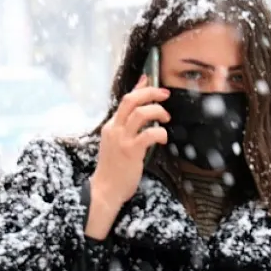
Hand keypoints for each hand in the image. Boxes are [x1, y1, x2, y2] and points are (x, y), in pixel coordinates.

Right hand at [84, 76, 169, 238]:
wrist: (105, 190)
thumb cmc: (113, 169)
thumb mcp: (117, 143)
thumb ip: (127, 128)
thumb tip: (139, 115)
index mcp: (111, 126)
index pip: (126, 100)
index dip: (140, 88)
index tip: (151, 80)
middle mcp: (115, 129)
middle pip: (131, 100)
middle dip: (151, 93)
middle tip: (165, 95)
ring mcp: (122, 139)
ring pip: (140, 113)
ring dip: (157, 111)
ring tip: (166, 118)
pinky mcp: (131, 151)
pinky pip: (148, 134)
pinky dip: (159, 133)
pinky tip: (162, 139)